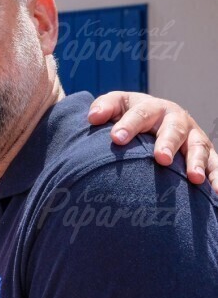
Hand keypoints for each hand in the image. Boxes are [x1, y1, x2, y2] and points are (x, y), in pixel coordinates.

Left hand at [88, 91, 217, 192]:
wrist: (157, 118)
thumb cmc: (130, 116)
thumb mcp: (117, 105)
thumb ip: (104, 108)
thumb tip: (92, 117)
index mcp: (152, 108)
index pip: (140, 114)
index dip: (128, 125)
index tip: (116, 138)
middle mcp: (176, 120)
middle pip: (173, 130)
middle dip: (168, 143)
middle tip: (161, 158)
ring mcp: (194, 137)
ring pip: (198, 147)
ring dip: (196, 162)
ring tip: (193, 178)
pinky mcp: (207, 154)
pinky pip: (215, 165)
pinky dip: (217, 177)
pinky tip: (217, 191)